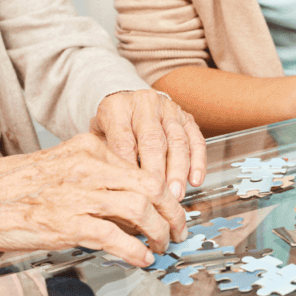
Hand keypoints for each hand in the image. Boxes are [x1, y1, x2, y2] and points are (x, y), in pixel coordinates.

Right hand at [0, 134, 187, 266]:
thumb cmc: (25, 187)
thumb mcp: (69, 165)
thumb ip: (103, 175)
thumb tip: (140, 202)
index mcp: (92, 150)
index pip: (145, 167)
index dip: (168, 192)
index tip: (176, 209)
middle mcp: (89, 168)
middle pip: (151, 186)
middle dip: (174, 212)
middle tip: (179, 230)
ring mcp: (78, 195)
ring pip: (139, 208)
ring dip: (159, 231)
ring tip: (163, 246)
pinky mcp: (67, 223)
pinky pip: (113, 236)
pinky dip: (134, 249)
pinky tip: (142, 258)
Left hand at [90, 89, 206, 200]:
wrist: (127, 100)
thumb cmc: (111, 125)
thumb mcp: (97, 135)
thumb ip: (104, 155)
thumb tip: (114, 185)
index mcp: (117, 107)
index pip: (124, 140)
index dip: (129, 166)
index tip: (132, 188)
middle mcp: (145, 104)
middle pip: (153, 140)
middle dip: (157, 171)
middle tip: (157, 195)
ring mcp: (169, 110)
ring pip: (177, 141)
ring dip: (178, 171)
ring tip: (176, 194)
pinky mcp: (187, 118)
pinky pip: (196, 140)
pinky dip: (198, 162)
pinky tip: (196, 180)